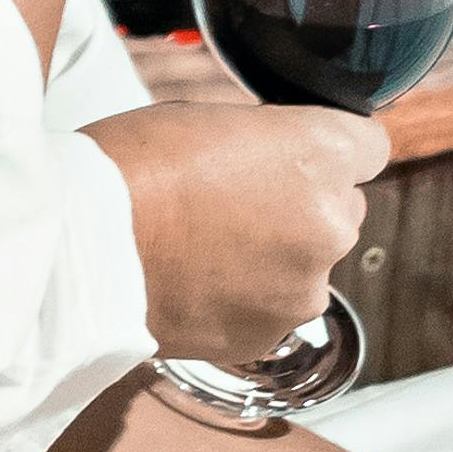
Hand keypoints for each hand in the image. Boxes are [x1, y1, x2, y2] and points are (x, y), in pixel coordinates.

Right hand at [107, 75, 388, 373]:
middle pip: (342, 208)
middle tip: (235, 200)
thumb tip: (286, 162)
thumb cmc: (131, 167)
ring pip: (309, 265)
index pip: (370, 145)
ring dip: (277, 257)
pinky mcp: (270, 334)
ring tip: (208, 249)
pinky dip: (247, 299)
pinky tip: (198, 283)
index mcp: (320, 154)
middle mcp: (330, 224)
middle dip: (302, 204)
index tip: (305, 155)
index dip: (336, 147)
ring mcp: (303, 289)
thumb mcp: (209, 117)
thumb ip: (271, 142)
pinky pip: (274, 309)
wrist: (81, 251)